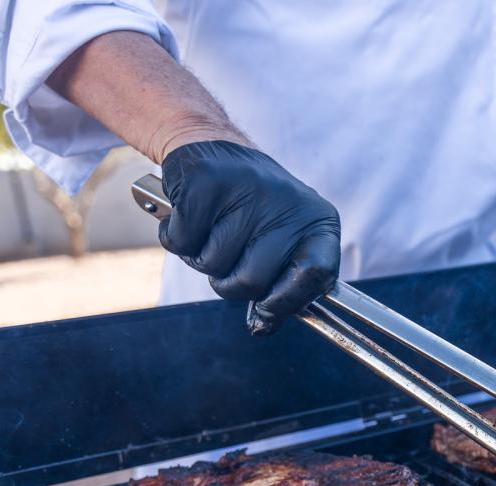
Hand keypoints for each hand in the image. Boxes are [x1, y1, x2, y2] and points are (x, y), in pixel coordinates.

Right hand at [158, 140, 340, 333]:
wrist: (213, 149)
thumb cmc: (253, 210)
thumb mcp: (282, 242)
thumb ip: (280, 285)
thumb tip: (262, 327)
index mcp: (318, 222)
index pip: (317, 274)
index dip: (287, 301)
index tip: (267, 309)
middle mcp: (287, 204)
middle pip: (251, 281)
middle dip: (230, 282)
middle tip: (230, 255)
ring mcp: (246, 191)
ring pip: (211, 265)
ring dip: (202, 257)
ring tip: (213, 228)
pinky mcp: (203, 184)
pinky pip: (180, 243)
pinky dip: (177, 238)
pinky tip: (190, 216)